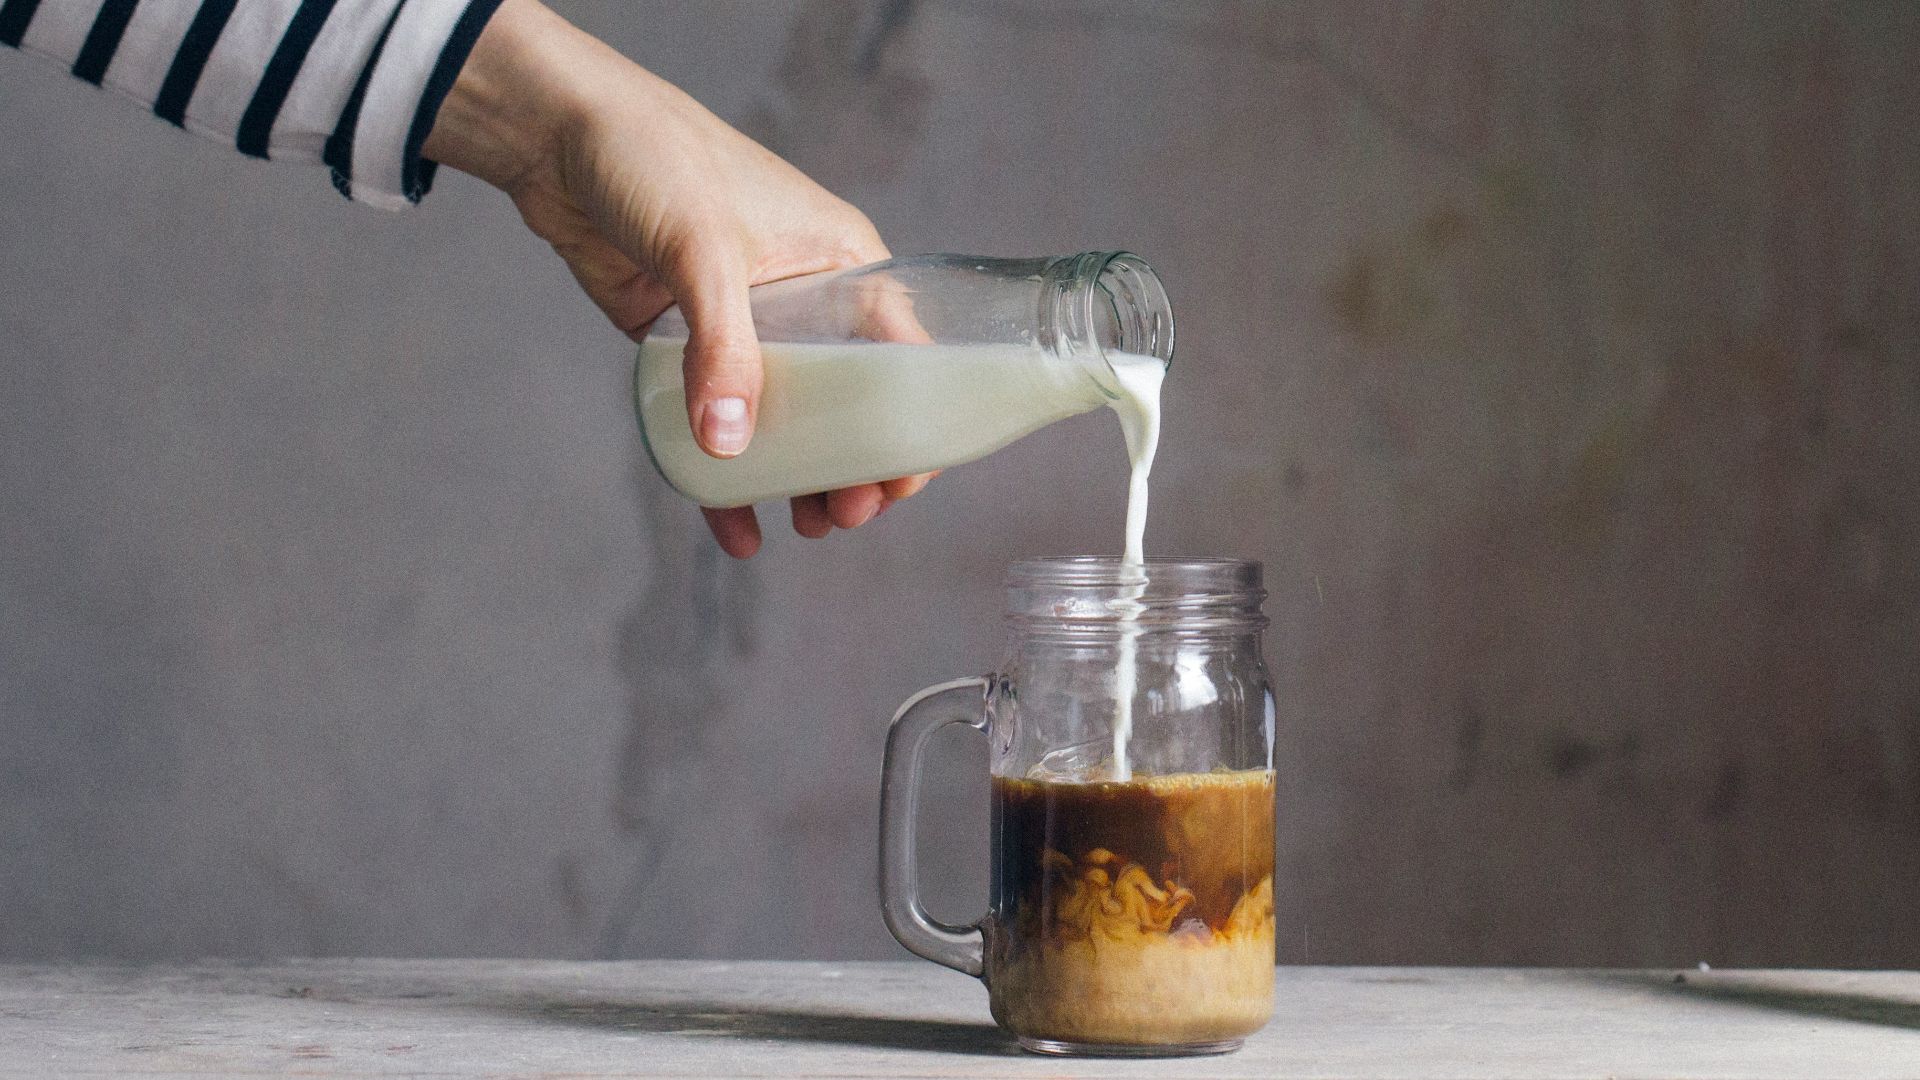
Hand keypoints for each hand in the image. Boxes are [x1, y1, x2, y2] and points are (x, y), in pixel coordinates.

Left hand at [422, 0, 932, 557]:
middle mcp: (805, 300)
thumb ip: (723, 347)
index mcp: (841, 262)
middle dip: (854, 466)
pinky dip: (727, 476)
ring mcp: (745, 328)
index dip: (910, 425)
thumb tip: (731, 447)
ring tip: (804, 526)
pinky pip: (718, 421)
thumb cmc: (653, 155)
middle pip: (850, 402)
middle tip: (843, 517)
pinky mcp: (687, 346)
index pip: (902, 354)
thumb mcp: (703, 249)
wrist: (554, 132)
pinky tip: (735, 528)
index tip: (898, 484)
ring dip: (799, 479)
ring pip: (787, 421)